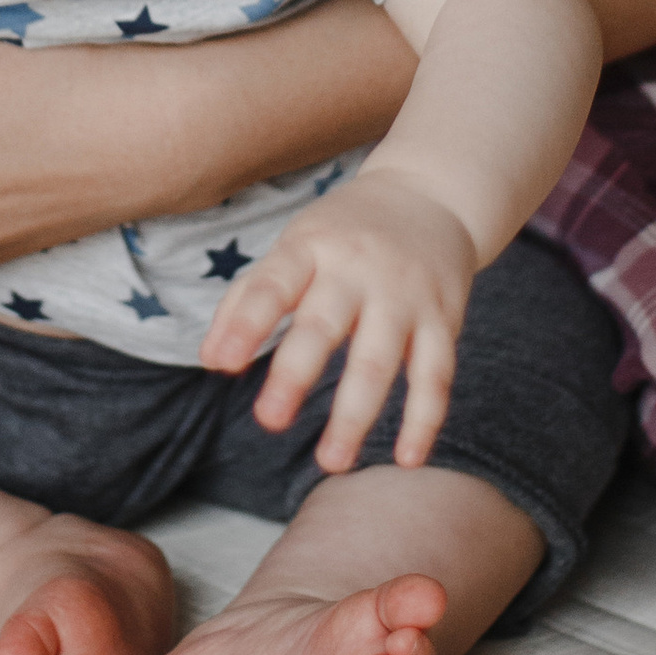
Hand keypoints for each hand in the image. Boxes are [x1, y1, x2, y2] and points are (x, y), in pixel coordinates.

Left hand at [199, 166, 479, 473]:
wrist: (432, 192)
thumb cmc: (344, 232)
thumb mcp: (294, 245)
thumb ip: (249, 298)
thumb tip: (211, 361)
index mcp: (311, 246)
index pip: (273, 285)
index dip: (246, 323)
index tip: (222, 363)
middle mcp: (358, 269)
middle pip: (324, 325)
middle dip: (296, 374)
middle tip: (269, 421)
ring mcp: (404, 294)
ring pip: (380, 360)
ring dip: (356, 414)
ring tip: (330, 462)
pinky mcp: (443, 317)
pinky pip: (436, 374)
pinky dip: (424, 419)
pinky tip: (407, 459)